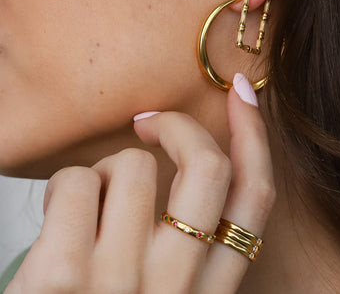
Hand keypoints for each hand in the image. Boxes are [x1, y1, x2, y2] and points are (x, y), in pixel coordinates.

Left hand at [6, 74, 275, 293]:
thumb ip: (188, 255)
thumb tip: (186, 169)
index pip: (255, 200)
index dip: (255, 137)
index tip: (241, 94)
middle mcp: (175, 291)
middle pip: (209, 169)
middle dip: (180, 126)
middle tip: (151, 123)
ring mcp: (120, 285)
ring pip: (135, 166)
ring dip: (105, 167)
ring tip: (88, 198)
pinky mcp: (60, 280)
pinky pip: (78, 182)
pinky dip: (65, 184)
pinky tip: (56, 213)